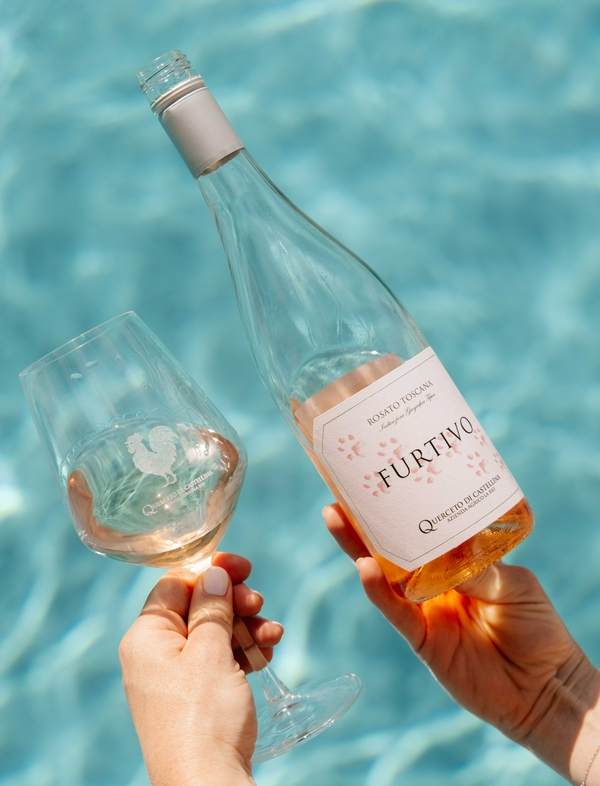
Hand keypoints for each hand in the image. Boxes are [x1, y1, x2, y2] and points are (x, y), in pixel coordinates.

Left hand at [119, 553, 283, 785]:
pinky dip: (243, 653)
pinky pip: (218, 661)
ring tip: (273, 635)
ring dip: (246, 628)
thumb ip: (211, 606)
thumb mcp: (210, 651)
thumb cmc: (203, 717)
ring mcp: (174, 679)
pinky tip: (266, 655)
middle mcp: (155, 655)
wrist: (207, 783)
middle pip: (197, 607)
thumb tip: (212, 573)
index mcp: (146, 637)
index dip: (210, 572)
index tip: (243, 568)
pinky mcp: (194, 699)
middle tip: (259, 603)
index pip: (175, 584)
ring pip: (213, 634)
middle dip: (234, 602)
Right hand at [324, 503, 599, 784]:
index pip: (420, 531)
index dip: (397, 511)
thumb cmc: (537, 628)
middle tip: (337, 497)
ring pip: (383, 576)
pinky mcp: (422, 640)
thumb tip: (449, 549)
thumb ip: (482, 568)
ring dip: (358, 548)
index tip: (375, 483)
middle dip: (361, 524)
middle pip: (389, 550)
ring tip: (337, 519)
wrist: (546, 687)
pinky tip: (364, 569)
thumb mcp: (516, 584)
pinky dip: (378, 591)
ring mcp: (424, 611)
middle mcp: (433, 584)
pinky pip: (395, 612)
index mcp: (455, 563)